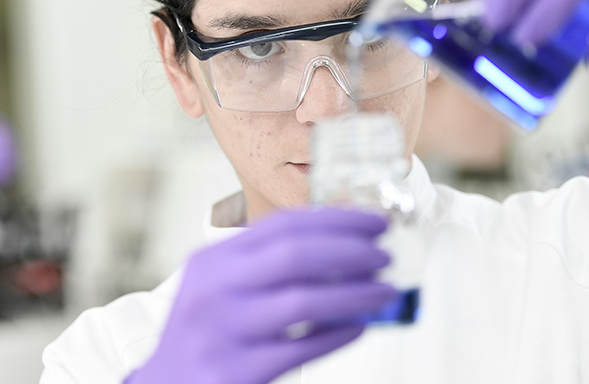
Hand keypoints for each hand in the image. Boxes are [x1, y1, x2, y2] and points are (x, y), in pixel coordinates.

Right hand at [126, 208, 396, 383]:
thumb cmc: (204, 335)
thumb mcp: (218, 288)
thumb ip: (264, 266)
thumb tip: (343, 250)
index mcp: (212, 261)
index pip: (281, 224)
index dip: (335, 219)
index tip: (374, 223)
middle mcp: (213, 290)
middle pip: (293, 255)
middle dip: (350, 251)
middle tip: (384, 256)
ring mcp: (223, 332)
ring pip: (303, 302)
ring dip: (354, 293)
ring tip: (384, 291)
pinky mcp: (236, 372)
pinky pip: (300, 349)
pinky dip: (336, 335)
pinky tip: (358, 327)